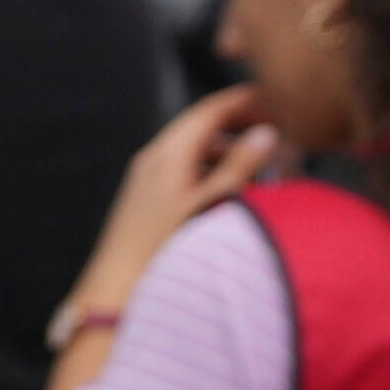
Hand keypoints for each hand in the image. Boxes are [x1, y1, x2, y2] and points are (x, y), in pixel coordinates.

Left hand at [67, 85, 280, 335]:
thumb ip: (240, 166)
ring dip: (227, 154)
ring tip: (260, 170)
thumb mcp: (212, 204)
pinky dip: (210, 173)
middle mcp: (153, 159)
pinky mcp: (144, 199)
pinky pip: (183, 173)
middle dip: (240, 126)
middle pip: (202, 127)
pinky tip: (230, 194)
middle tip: (273, 132)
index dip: (244, 100)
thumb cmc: (163, 249)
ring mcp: (146, 179)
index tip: (273, 98)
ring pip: (194, 152)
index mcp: (169, 153)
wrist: (116, 291)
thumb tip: (265, 134)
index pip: (210, 109)